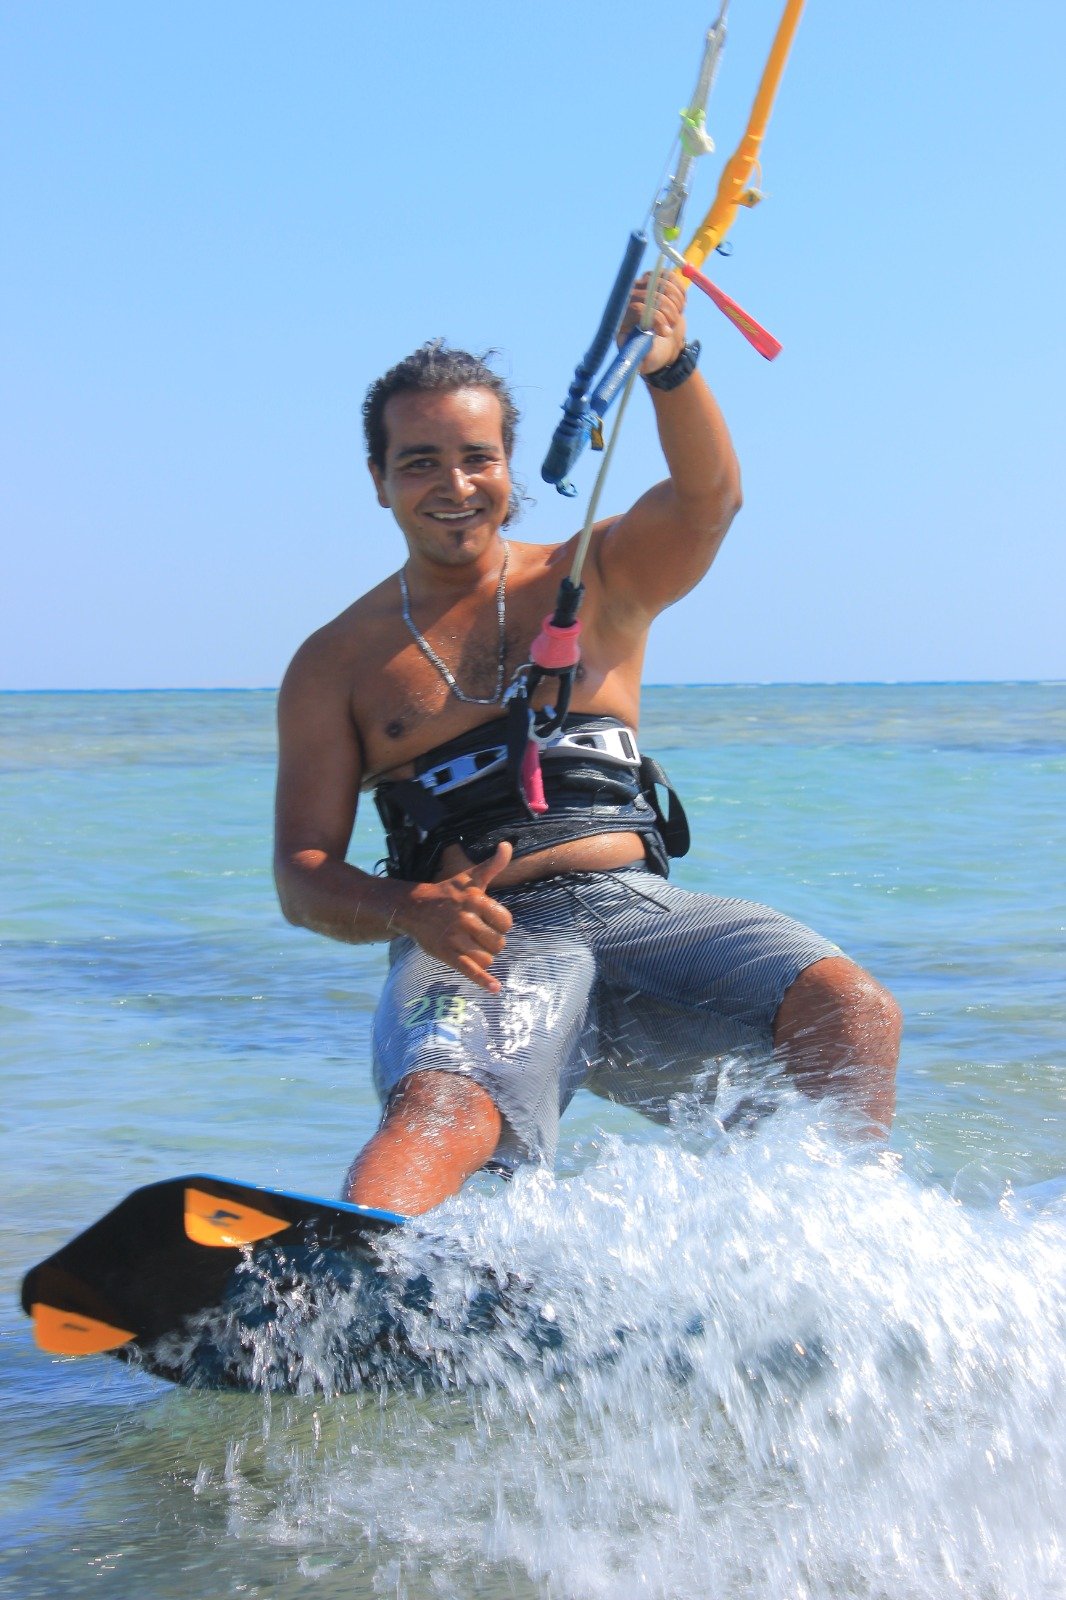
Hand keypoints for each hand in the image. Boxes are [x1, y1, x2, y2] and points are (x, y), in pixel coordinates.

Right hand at [399, 842, 514, 993]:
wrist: (413, 906)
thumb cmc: (447, 892)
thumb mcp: (470, 877)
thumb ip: (493, 865)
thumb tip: (508, 846)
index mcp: (475, 900)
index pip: (506, 922)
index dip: (502, 924)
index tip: (491, 921)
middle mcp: (466, 919)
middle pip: (498, 943)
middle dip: (492, 941)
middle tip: (479, 935)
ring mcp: (455, 938)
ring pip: (487, 957)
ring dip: (484, 956)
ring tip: (474, 947)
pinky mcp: (447, 954)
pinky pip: (470, 970)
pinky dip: (483, 981)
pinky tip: (495, 988)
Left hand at [618, 270, 687, 375]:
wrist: (660, 345)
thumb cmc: (649, 355)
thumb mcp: (643, 362)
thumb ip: (640, 358)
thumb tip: (639, 358)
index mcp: (621, 319)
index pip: (637, 309)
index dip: (656, 318)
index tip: (666, 333)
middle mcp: (628, 299)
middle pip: (652, 295)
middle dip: (669, 312)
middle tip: (672, 326)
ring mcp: (641, 286)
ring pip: (663, 283)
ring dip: (676, 302)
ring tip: (675, 318)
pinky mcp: (655, 280)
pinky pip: (669, 276)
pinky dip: (679, 291)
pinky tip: (681, 305)